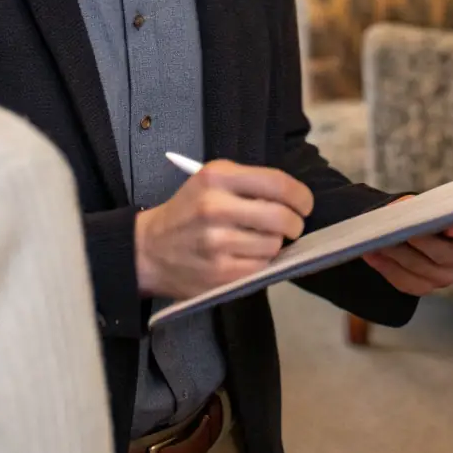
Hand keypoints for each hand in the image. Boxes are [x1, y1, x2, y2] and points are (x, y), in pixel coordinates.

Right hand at [135, 160, 313, 299]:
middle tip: (293, 225)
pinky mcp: (218, 274)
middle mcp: (215, 208)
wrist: (148, 249)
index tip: (304, 203)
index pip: (277, 182)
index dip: (300, 195)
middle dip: (295, 223)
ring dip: (275, 243)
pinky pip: (260, 267)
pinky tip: (248, 255)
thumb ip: (248, 183)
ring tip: (261, 239)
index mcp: (217, 178)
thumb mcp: (210, 182)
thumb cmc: (187, 210)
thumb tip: (293, 199)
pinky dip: (261, 262)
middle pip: (281, 217)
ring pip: (273, 244)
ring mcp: (216, 244)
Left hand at [363, 213, 452, 295]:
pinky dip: (388, 268)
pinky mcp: (426, 286)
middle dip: (420, 243)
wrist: (407, 230)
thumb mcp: (423, 204)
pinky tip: (372, 255)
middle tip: (400, 232)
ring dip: (398, 256)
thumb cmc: (420, 212)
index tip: (450, 227)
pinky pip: (407, 283)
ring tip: (378, 242)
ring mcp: (446, 276)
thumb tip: (407, 208)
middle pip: (444, 256)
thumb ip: (421, 206)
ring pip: (423, 271)